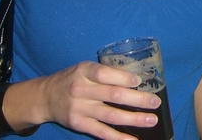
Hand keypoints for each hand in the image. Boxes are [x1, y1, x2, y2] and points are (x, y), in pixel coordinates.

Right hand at [34, 61, 161, 138]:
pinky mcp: (79, 125)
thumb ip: (106, 73)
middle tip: (155, 102)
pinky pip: (102, 132)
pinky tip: (133, 139)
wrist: (46, 97)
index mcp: (84, 71)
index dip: (124, 78)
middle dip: (137, 100)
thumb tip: (136, 79)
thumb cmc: (73, 79)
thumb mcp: (85, 68)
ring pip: (111, 115)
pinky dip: (118, 137)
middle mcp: (81, 90)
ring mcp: (80, 109)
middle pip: (113, 95)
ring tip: (151, 120)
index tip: (140, 81)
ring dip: (134, 119)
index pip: (105, 74)